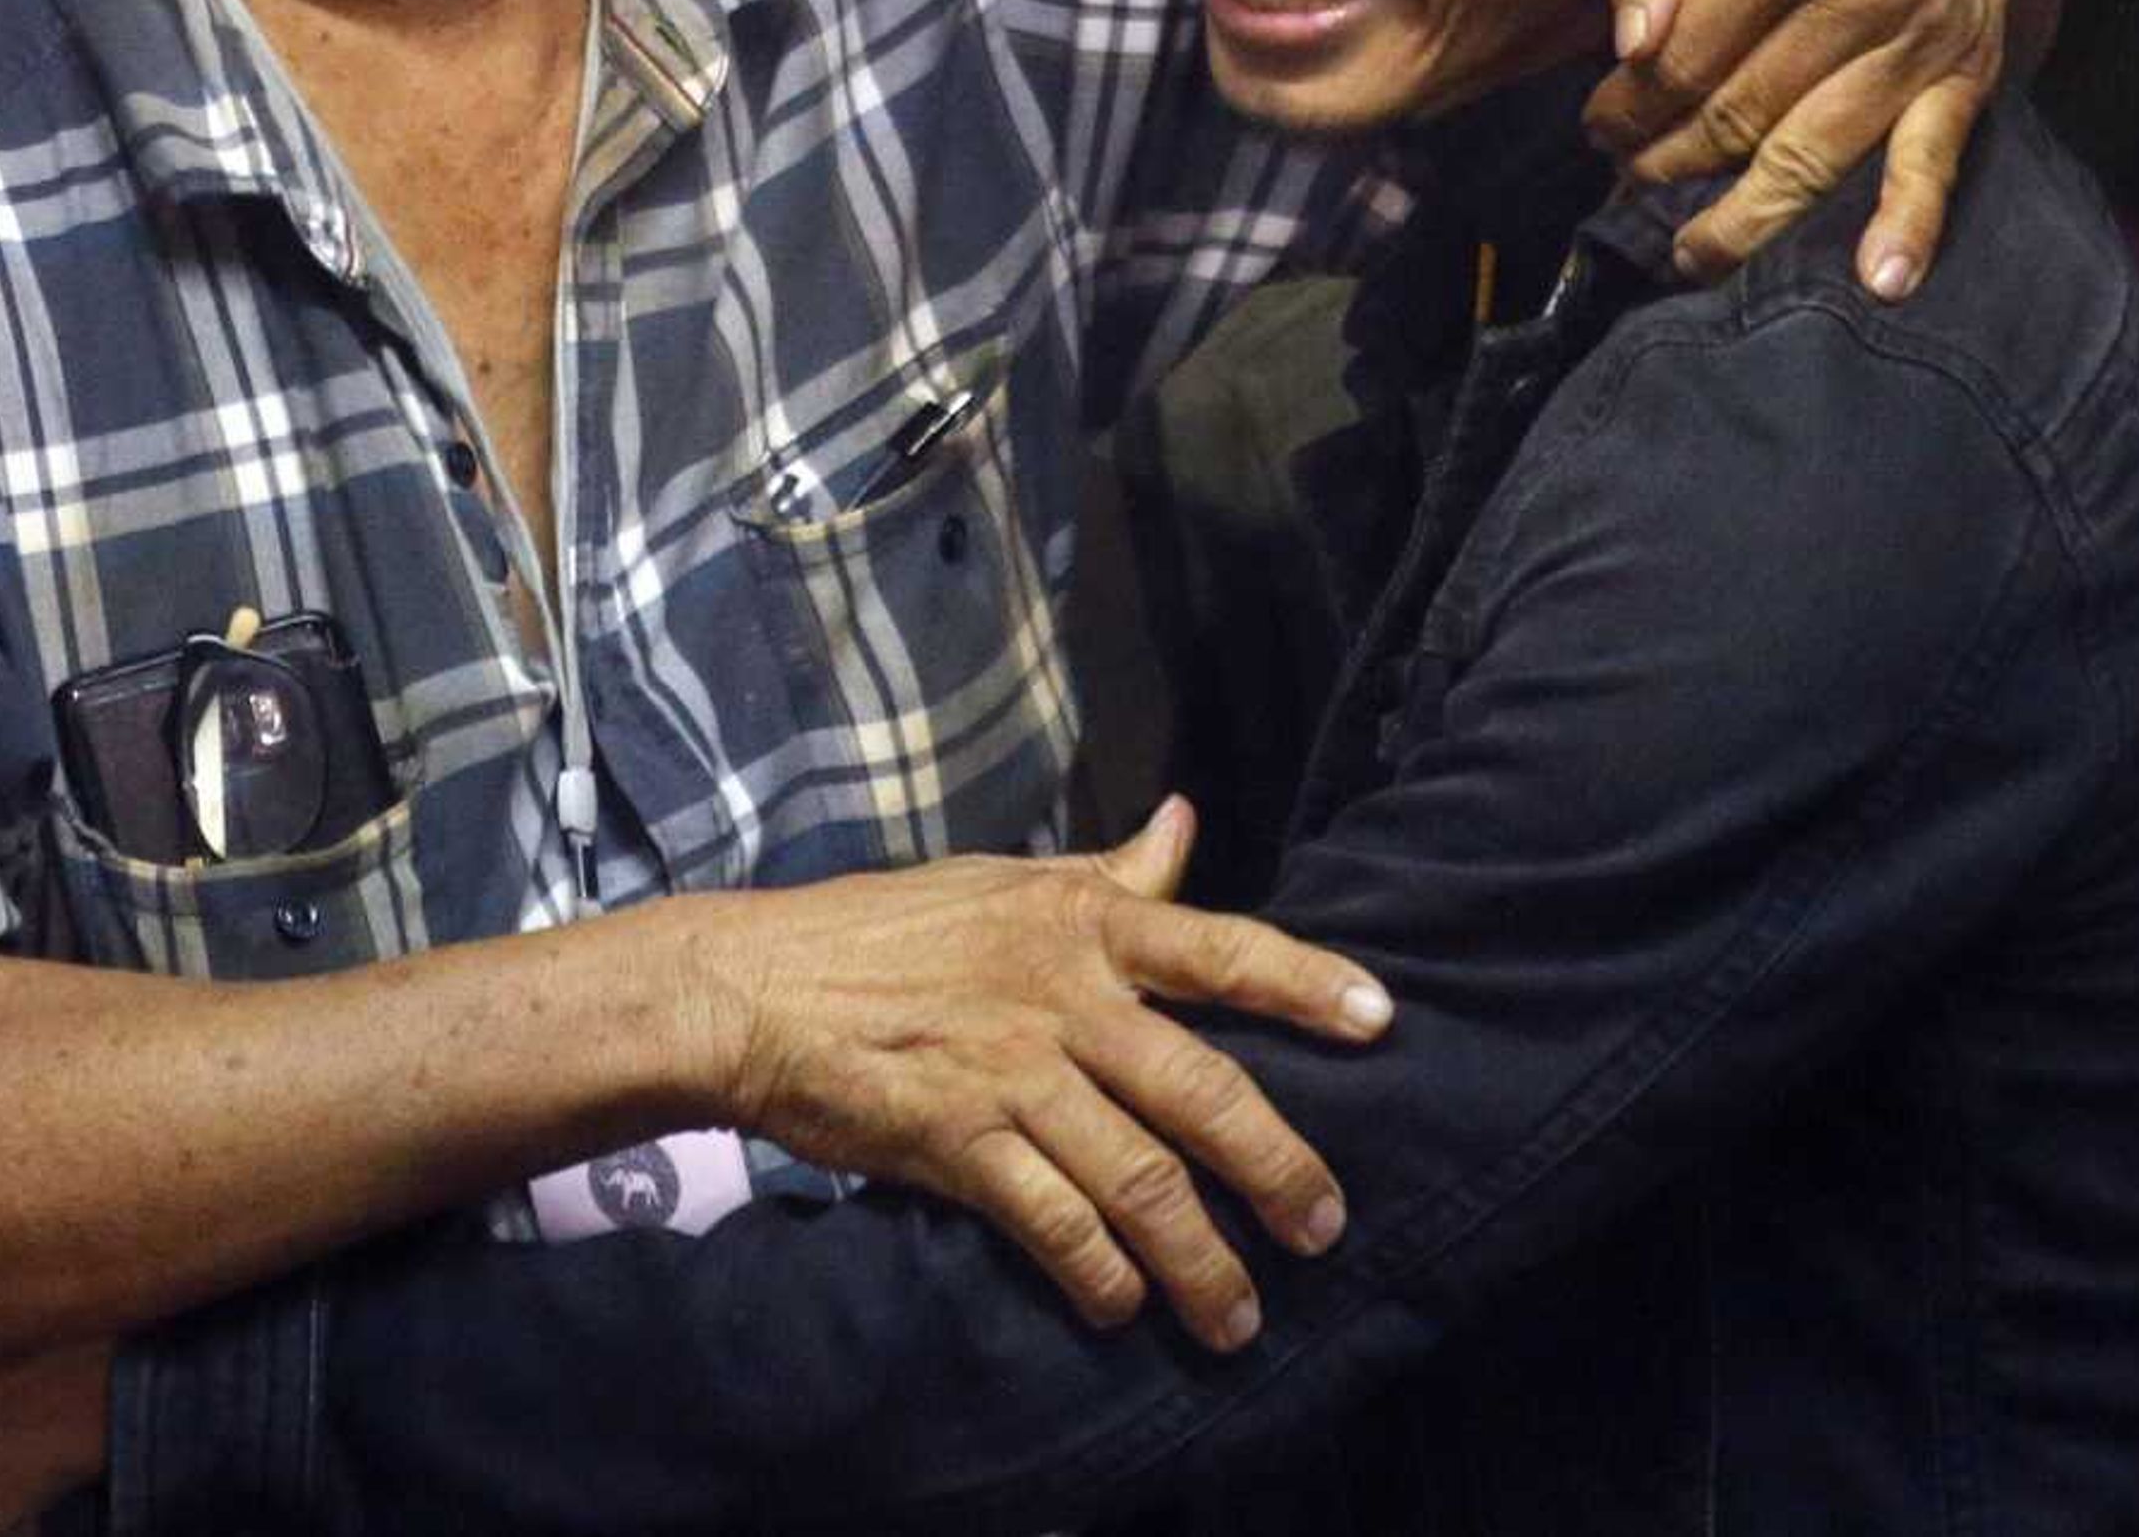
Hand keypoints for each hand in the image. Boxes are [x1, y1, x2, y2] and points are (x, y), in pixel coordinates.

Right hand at [680, 796, 1390, 1352]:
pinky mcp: (958, 1140)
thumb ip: (1108, 872)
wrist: (756, 985)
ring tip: (1239, 1315)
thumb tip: (1186, 823)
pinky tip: (1122, 1306)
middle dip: (1277, 1168)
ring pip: (1139, 1176)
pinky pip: (1053, 1221)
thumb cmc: (887, 929)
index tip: (1381, 1020)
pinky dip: (1097, 1272)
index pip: (1219, 947)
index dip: (1306, 982)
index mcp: (1081, 924)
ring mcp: (1011, 1072)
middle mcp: (1062, 996)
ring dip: (1199, 1258)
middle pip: (1202, 1088)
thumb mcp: (1004, 882)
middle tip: (1324, 1228)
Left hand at [1587, 0, 2033, 296]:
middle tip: (1627, 172)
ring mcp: (1919, 44)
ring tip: (1690, 253)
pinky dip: (1911, 228)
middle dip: (1668, 161)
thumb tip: (1628, 50)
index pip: (1679, 64)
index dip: (1625, 108)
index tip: (1597, 123)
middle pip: (1737, 121)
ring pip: (1812, 160)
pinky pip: (1935, 163)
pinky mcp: (1965, 72)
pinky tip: (1880, 283)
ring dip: (1744, 220)